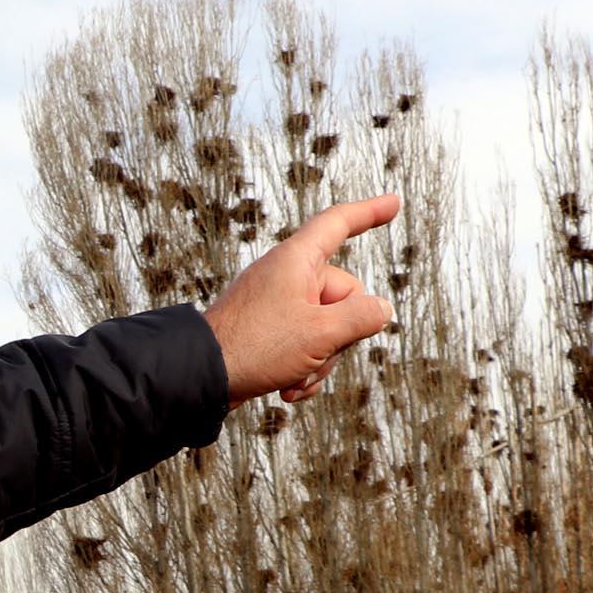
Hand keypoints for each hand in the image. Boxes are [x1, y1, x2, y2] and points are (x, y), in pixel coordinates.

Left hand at [199, 192, 401, 406]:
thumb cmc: (255, 346)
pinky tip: (288, 389)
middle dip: (339, 335)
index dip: (369, 213)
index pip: (338, 224)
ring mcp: (276, 305)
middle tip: (314, 354)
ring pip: (326, 328)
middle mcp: (286, 277)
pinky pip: (305, 346)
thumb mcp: (321, 333)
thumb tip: (381, 309)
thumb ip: (361, 317)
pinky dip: (303, 370)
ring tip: (294, 376)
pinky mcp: (268, 332)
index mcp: (296, 261)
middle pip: (344, 296)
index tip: (393, 203)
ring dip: (320, 361)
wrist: (199, 377)